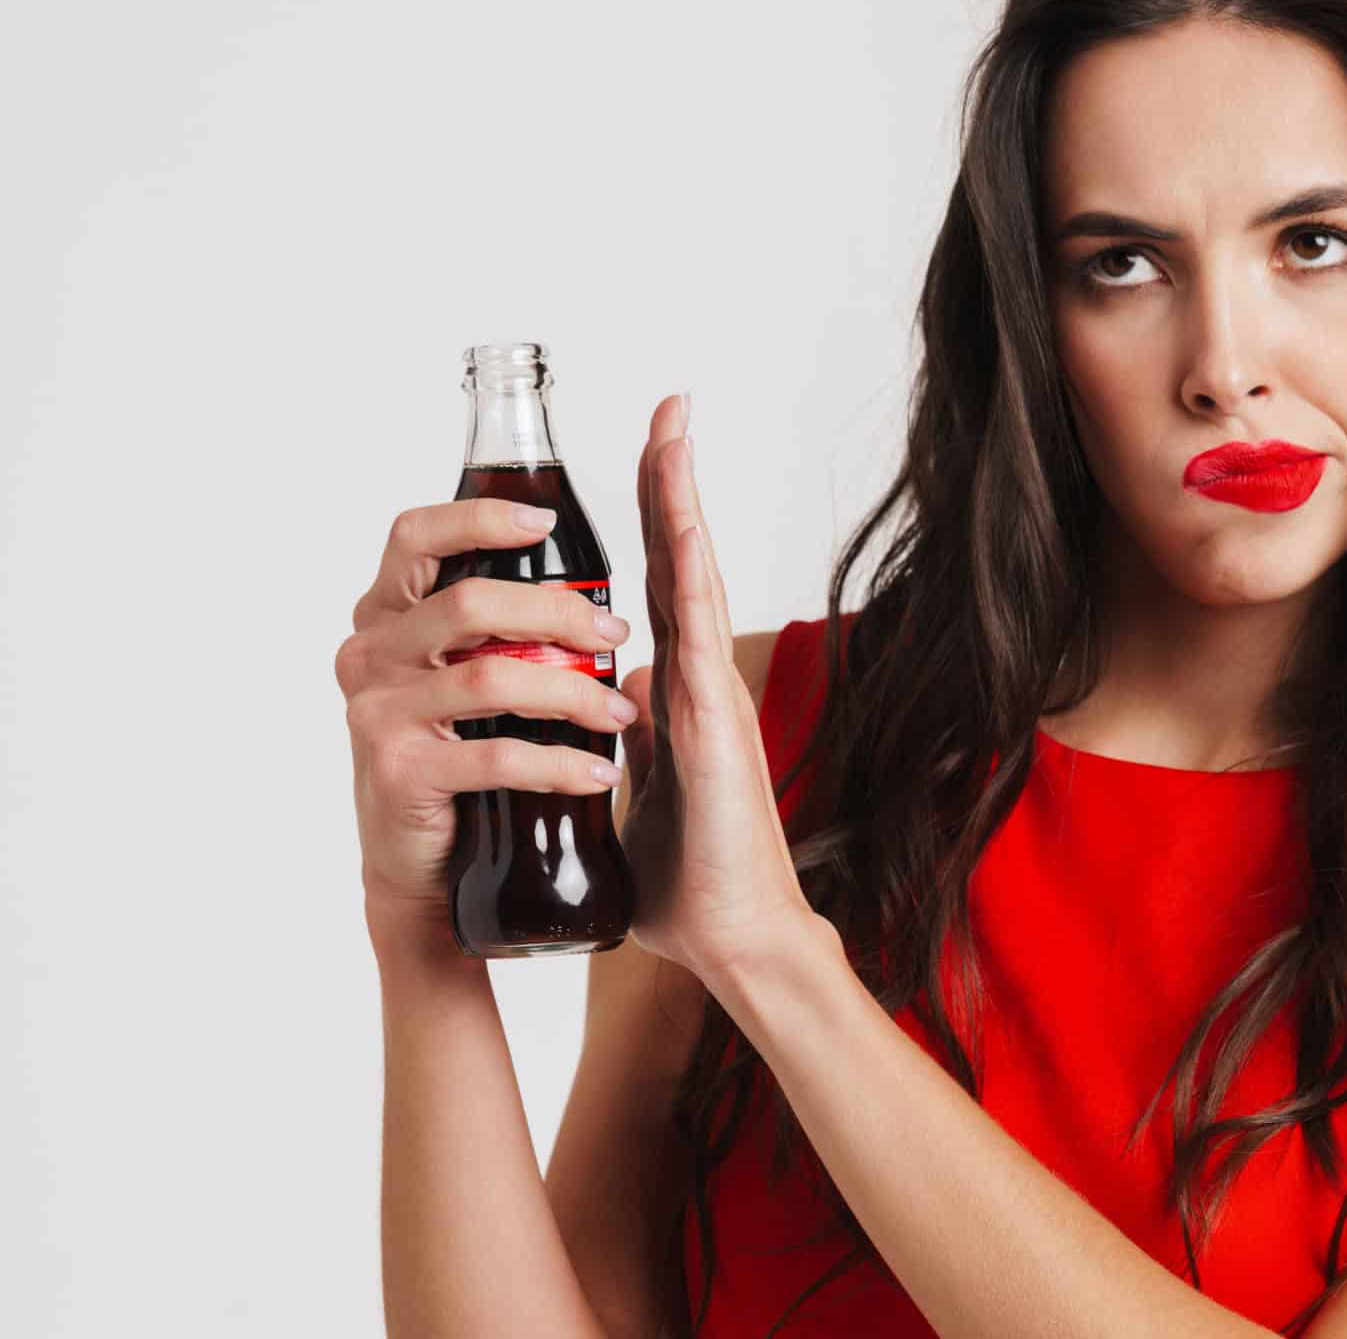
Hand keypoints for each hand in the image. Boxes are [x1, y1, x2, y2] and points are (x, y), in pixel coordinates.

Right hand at [335, 500, 640, 939]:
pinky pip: (497, 756)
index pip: (415, 536)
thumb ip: (495, 628)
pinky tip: (598, 771)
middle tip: (614, 636)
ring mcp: (378, 713)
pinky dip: (559, 762)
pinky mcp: (400, 772)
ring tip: (618, 711)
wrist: (418, 859)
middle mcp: (370, 654)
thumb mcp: (461, 675)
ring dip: (571, 692)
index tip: (545, 522)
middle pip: (470, 603)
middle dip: (557, 613)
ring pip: (492, 679)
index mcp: (385, 615)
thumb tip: (593, 597)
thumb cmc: (454, 751)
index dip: (479, 518)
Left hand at [614, 393, 826, 980]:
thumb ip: (631, 745)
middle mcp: (700, 678)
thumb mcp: (639, 795)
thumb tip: (613, 700)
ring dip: (681, 498)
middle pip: (681, 560)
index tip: (650, 456)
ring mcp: (711, 692)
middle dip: (672, 480)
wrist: (733, 941)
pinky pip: (698, 627)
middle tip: (669, 404)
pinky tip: (684, 517)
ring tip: (673, 425)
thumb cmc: (689, 884)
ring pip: (694, 575)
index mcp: (678, 692)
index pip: (661, 587)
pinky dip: (692, 567)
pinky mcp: (712, 720)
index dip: (655, 522)